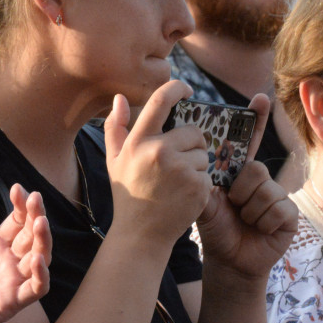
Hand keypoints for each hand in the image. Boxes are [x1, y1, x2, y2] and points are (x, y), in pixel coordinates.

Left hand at [0, 184, 50, 322]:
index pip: (17, 221)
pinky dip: (41, 274)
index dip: (21, 205)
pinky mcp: (12, 301)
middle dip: (36, 215)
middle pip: (32, 234)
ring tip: (40, 221)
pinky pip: (36, 288)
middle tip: (34, 198)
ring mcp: (13, 281)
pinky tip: (37, 258)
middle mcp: (8, 262)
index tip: (16, 189)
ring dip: (43, 239)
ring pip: (40, 257)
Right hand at [104, 81, 211, 246]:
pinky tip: (184, 194)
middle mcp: (159, 151)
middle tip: (177, 163)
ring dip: (196, 164)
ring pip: (204, 153)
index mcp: (139, 141)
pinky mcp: (197, 186)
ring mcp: (180, 169)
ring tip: (178, 182)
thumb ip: (116, 127)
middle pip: (194, 131)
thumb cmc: (128, 194)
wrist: (141, 234)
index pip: (161, 100)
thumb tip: (120, 98)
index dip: (177, 88)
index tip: (187, 89)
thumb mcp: (114, 160)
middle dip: (191, 144)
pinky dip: (201, 183)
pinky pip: (209, 173)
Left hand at [195, 94, 297, 279]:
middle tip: (234, 206)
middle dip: (240, 191)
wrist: (229, 261)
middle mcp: (261, 179)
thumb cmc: (216, 228)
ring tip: (245, 221)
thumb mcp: (204, 202)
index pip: (249, 141)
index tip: (260, 97)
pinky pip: (277, 208)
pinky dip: (263, 222)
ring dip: (250, 211)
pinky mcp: (289, 214)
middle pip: (255, 168)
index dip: (256, 119)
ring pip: (265, 190)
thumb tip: (192, 157)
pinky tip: (259, 230)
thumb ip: (202, 180)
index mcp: (240, 172)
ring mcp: (277, 195)